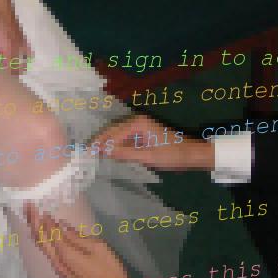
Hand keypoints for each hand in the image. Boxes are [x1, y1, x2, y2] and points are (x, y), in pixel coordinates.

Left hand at [24, 205, 150, 277]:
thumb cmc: (109, 271)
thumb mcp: (97, 248)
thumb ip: (77, 237)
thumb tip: (61, 225)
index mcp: (65, 254)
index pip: (49, 232)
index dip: (41, 218)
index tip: (35, 204)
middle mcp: (57, 262)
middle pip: (40, 240)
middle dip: (32, 222)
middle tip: (27, 207)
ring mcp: (59, 269)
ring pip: (43, 248)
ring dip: (37, 231)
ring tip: (32, 217)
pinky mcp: (63, 272)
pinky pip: (48, 253)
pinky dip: (43, 241)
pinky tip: (45, 234)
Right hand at [91, 114, 213, 170]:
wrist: (192, 154)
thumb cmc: (172, 154)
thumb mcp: (148, 156)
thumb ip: (125, 153)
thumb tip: (104, 152)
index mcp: (138, 123)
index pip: (113, 134)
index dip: (99, 144)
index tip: (87, 153)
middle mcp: (137, 121)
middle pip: (112, 131)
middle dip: (99, 141)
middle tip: (85, 152)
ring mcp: (140, 127)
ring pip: (117, 134)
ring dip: (106, 144)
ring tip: (93, 154)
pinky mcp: (142, 134)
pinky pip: (124, 138)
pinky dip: (115, 145)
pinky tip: (109, 154)